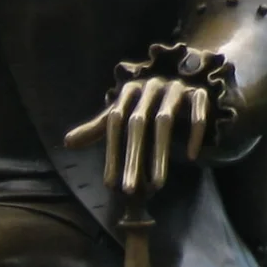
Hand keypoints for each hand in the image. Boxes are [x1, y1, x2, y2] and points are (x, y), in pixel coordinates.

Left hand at [63, 43, 224, 200]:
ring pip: (165, 120)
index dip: (112, 152)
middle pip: (139, 123)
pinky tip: (190, 158)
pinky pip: (198, 112)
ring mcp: (176, 87)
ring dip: (160, 154)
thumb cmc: (148, 103)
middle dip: (132, 158)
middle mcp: (150, 85)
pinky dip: (194, 134)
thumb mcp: (123, 113)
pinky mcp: (199, 92)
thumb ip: (98, 127)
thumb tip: (66, 142)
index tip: (110, 183)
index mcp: (129, 89)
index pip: (116, 122)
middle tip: (128, 190)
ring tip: (157, 183)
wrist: (186, 77)